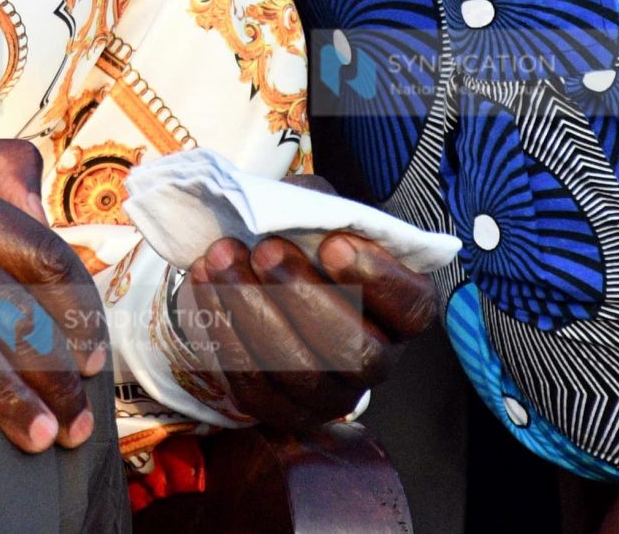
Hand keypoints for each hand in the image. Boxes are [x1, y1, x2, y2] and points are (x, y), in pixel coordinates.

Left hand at [175, 228, 438, 429]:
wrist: (260, 279)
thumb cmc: (303, 242)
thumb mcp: (319, 211)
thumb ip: (317, 207)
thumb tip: (291, 209)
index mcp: (401, 310)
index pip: (412, 307)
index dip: (378, 280)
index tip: (334, 245)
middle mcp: (376, 361)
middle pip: (355, 351)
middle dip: (304, 298)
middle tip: (266, 250)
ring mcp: (330, 394)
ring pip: (299, 372)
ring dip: (254, 311)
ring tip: (222, 258)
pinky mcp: (281, 410)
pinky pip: (254, 384)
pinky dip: (224, 332)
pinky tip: (206, 284)